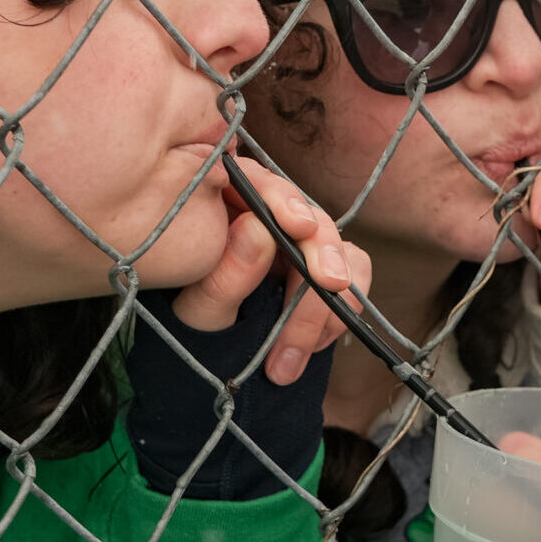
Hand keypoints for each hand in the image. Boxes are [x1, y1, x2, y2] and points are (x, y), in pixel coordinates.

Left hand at [177, 157, 369, 384]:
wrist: (202, 354)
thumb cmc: (188, 322)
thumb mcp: (195, 308)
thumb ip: (223, 275)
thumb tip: (260, 229)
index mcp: (231, 209)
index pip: (265, 187)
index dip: (287, 201)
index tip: (299, 226)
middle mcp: (272, 221)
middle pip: (313, 222)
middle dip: (324, 256)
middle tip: (330, 284)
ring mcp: (302, 247)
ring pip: (341, 255)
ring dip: (331, 302)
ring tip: (296, 351)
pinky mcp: (323, 274)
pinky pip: (352, 284)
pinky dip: (337, 316)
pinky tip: (311, 347)